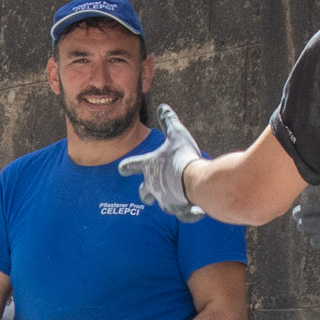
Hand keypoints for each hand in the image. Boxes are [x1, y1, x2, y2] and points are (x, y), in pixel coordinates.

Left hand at [118, 105, 208, 221]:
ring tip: (177, 200)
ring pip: (162, 205)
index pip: (131, 165)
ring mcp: (165, 200)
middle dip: (145, 194)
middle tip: (147, 196)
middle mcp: (153, 186)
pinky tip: (198, 212)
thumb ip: (168, 121)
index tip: (121, 169)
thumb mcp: (176, 134)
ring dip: (168, 203)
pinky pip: (184, 214)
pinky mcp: (179, 210)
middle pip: (144, 193)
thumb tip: (162, 106)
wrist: (192, 180)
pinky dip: (190, 213)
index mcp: (149, 167)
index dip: (126, 167)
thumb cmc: (181, 156)